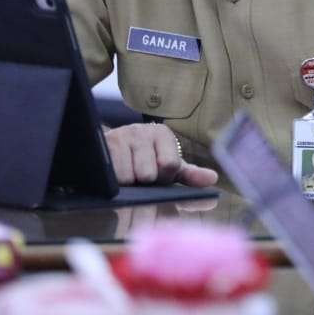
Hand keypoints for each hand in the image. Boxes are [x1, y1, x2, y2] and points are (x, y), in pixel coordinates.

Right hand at [104, 123, 218, 186]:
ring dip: (128, 183)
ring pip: (128, 177)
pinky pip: (111, 176)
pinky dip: (114, 182)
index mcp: (162, 134)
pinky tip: (114, 175)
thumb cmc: (146, 160)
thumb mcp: (169, 166)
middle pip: (148, 173)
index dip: (163, 177)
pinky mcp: (101, 147)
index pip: (170, 165)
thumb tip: (212, 179)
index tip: (158, 173)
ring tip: (127, 174)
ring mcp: (119, 137)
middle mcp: (141, 131)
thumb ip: (190, 174)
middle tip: (140, 175)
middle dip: (144, 181)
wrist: (110, 151)